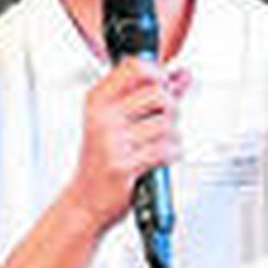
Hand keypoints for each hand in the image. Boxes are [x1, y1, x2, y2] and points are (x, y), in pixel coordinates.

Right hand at [71, 58, 190, 227]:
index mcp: (98, 100)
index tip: (161, 85)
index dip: (158, 74)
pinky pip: (165, 150)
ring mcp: (112, 141)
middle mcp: (103, 118)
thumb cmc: (102, 160)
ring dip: (171, 138)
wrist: (86, 200)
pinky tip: (158, 159)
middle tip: (160, 122)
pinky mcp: (124, 165)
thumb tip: (181, 75)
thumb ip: (152, 95)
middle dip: (170, 109)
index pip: (136, 66)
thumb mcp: (120, 120)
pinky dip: (170, 155)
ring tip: (156, 145)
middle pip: (159, 94)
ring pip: (166, 124)